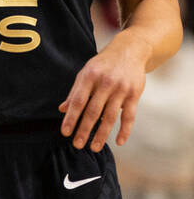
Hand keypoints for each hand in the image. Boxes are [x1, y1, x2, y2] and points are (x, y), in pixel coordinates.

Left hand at [59, 32, 148, 151]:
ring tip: (94, 147)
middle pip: (93, 111)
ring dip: (102, 134)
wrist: (129, 51)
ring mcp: (121, 89)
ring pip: (110, 116)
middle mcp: (105, 83)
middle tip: (77, 145)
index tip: (65, 132)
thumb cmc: (103, 64)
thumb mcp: (86, 73)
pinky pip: (129, 116)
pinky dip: (125, 130)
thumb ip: (75, 91)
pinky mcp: (135, 94)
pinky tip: (119, 142)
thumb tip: (62, 109)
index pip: (77, 101)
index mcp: (89, 76)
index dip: (71, 117)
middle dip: (84, 129)